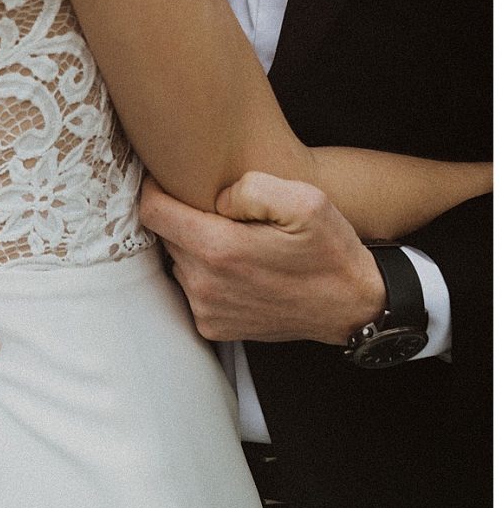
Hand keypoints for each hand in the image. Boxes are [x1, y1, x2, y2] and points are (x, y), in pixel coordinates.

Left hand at [139, 172, 384, 345]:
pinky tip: (239, 271)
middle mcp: (204, 284)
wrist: (354, 306)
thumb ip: (251, 188)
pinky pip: (192, 289)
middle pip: (165, 236)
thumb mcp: (305, 201)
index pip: (152, 211)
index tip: (170, 181)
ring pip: (178, 262)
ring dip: (196, 248)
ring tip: (235, 243)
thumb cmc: (330, 251)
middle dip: (183, 219)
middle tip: (217, 213)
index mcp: (218, 249)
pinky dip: (207, 276)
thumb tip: (215, 197)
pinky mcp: (213, 326)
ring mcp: (206, 309)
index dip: (157, 189)